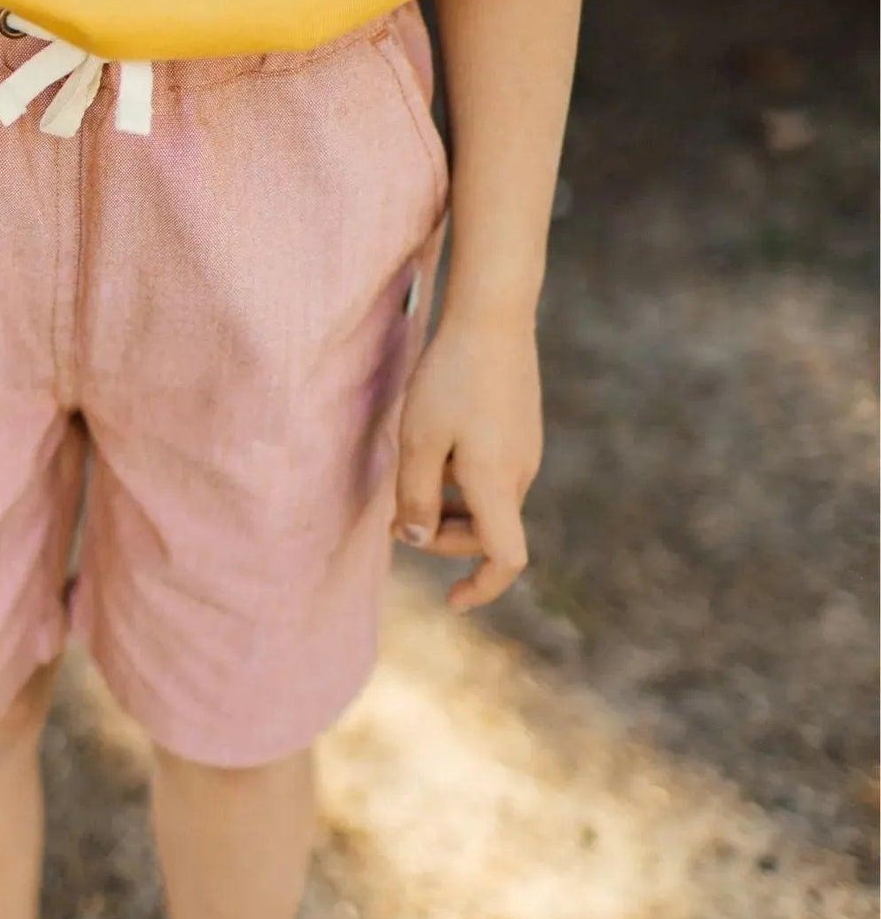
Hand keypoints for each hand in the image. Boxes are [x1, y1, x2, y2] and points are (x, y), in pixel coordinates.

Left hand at [391, 309, 541, 611]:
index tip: (453, 603)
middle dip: (440, 537)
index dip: (482, 588)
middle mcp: (520, 473)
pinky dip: (460, 480)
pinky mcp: (520, 429)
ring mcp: (524, 450)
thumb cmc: (451, 377)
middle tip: (394, 520)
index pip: (505, 559)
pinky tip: (433, 447)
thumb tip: (415, 540)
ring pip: (486, 503)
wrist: (493, 315)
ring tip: (408, 477)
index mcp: (497, 484)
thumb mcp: (420, 440)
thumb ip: (415, 496)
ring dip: (447, 508)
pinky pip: (491, 475)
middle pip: (485, 532)